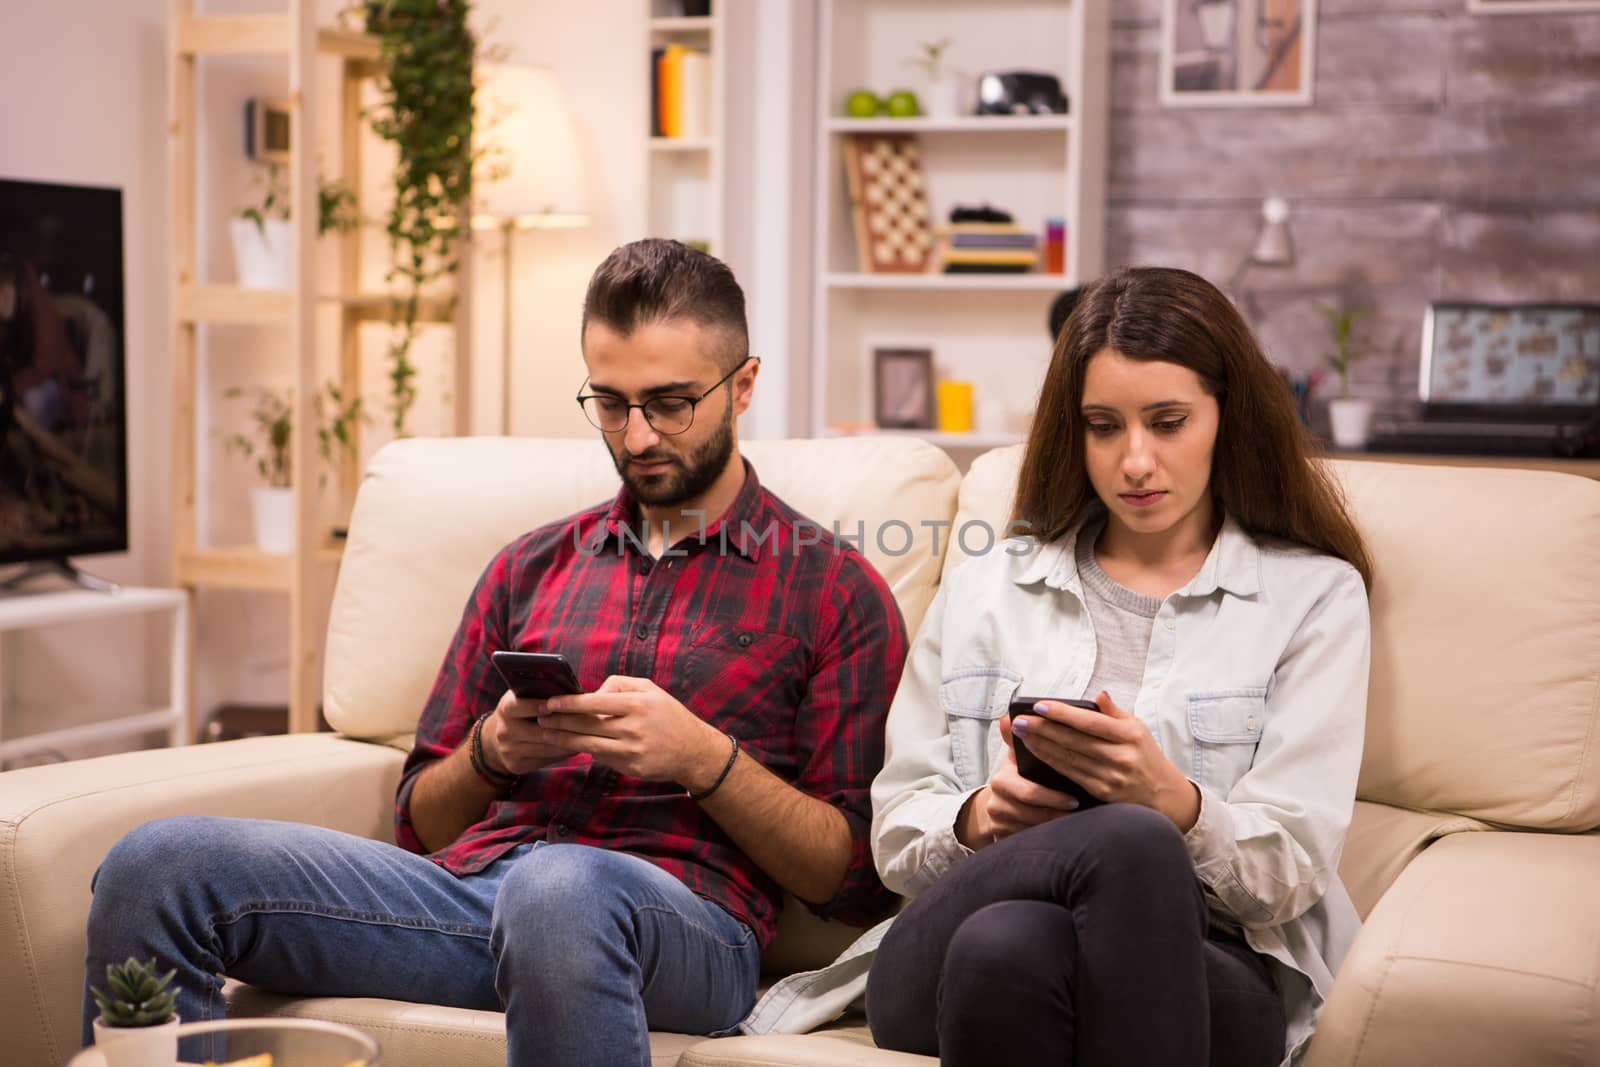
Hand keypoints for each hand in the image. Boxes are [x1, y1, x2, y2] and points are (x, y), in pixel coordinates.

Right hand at [481, 689, 580, 775]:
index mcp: (506, 708)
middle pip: (539, 731)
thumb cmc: (521, 710)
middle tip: (586, 723)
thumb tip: (571, 692)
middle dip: (564, 727)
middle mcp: (504, 731)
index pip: (521, 706)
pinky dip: (562, 753)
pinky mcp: (516, 765)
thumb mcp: (524, 697)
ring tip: (587, 735)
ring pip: (545, 748)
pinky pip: (545, 760)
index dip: (539, 706)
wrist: (497, 736)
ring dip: (568, 742)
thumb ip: (540, 693)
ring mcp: (509, 750)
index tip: (557, 705)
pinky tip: (575, 746)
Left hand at [541, 676, 728, 788]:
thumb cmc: (667, 715)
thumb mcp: (650, 689)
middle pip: (586, 725)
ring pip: (588, 744)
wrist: (692, 750)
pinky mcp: (630, 767)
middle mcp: (633, 728)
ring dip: (563, 739)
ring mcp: (631, 750)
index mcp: (637, 705)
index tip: (550, 702)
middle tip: (540, 717)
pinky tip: (571, 744)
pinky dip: (585, 750)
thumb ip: (619, 685)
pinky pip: (601, 757)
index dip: (569, 703)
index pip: (594, 703)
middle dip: (559, 721)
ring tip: (546, 733)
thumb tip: (592, 693)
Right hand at [958, 714, 1076, 847]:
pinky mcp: (1000, 837)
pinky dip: (1044, 838)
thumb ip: (1020, 738)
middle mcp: (995, 801)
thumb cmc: (1020, 775)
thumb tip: (1008, 717)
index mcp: (1001, 778)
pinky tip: (1061, 836)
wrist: (1001, 804)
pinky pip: (1025, 840)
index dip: (1053, 796)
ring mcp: (997, 821)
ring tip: (1076, 824)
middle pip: (1030, 812)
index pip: (1028, 790)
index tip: (1075, 798)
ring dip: (1053, 827)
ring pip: (1030, 829)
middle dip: (1055, 813)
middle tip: (1077, 812)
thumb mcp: (1019, 756)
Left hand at [1011, 692, 1199, 829]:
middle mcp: (1121, 756)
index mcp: (1130, 735)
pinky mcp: (1102, 793)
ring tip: (1021, 734)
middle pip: (1074, 741)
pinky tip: (1036, 752)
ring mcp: (1111, 777)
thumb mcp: (1137, 728)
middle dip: (1043, 729)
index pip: (1090, 722)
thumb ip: (1114, 712)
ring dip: (1042, 746)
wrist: (1163, 795)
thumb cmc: (1145, 754)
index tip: (1039, 705)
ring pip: (1069, 758)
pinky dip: (1051, 762)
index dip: (1063, 714)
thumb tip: (1098, 695)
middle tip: (1019, 720)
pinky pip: (1071, 775)